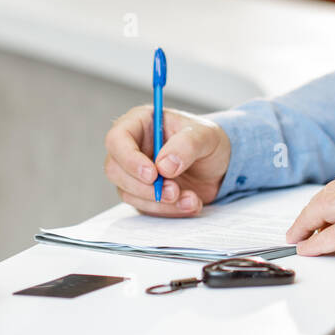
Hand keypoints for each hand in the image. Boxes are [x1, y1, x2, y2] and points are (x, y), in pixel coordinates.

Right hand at [104, 105, 229, 215]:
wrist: (219, 166)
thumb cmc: (207, 141)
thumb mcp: (206, 135)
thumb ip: (187, 145)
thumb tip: (164, 166)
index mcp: (140, 123)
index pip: (117, 139)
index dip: (129, 159)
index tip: (152, 174)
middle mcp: (131, 147)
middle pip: (115, 170)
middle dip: (145, 187)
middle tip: (174, 191)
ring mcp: (133, 173)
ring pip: (128, 193)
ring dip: (159, 202)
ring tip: (190, 198)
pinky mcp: (141, 194)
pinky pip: (144, 207)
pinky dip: (167, 211)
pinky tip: (190, 203)